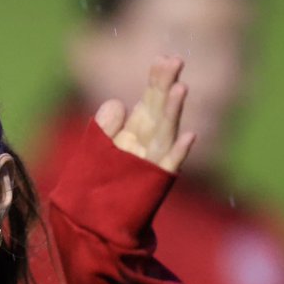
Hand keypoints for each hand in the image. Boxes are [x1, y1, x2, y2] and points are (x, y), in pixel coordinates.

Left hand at [93, 55, 195, 174]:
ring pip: (165, 134)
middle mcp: (147, 145)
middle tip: (175, 60)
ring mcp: (151, 164)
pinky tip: (189, 135)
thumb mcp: (96, 150)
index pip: (149, 101)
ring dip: (173, 112)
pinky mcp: (152, 185)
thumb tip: (118, 103)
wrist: (93, 224)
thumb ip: (105, 127)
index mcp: (135, 133)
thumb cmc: (96, 185)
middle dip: (165, 87)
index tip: (163, 59)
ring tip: (180, 88)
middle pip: (158, 111)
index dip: (156, 81)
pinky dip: (179, 153)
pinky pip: (167, 168)